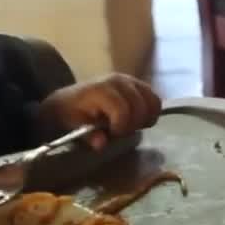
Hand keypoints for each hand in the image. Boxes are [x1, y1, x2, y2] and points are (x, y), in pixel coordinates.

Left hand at [38, 74, 161, 149]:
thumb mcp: (75, 126)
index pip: (123, 111)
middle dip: (134, 125)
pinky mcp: (137, 83)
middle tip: (121, 132)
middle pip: (141, 107)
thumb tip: (102, 144)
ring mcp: (131, 80)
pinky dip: (151, 111)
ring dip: (146, 118)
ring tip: (131, 126)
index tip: (112, 134)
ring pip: (153, 101)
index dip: (121, 127)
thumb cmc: (71, 113)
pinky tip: (138, 119)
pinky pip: (155, 98)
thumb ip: (89, 135)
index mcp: (101, 90)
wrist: (69, 99)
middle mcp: (119, 81)